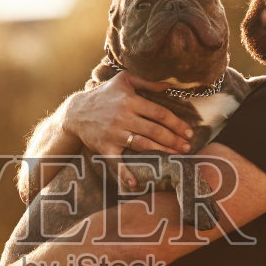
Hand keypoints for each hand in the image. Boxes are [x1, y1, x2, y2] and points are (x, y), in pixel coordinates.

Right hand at [65, 72, 194, 188]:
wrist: (76, 112)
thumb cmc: (104, 95)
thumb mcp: (123, 81)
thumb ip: (147, 82)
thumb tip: (168, 86)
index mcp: (130, 100)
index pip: (159, 113)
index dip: (177, 123)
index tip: (189, 132)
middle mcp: (123, 117)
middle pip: (155, 130)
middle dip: (174, 140)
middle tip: (188, 147)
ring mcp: (113, 134)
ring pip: (143, 144)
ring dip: (162, 152)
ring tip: (177, 157)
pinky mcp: (104, 147)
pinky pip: (116, 162)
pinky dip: (125, 174)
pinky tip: (136, 184)